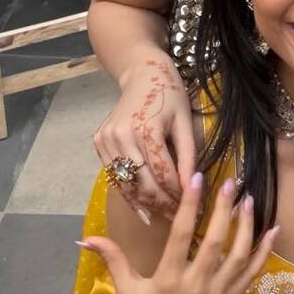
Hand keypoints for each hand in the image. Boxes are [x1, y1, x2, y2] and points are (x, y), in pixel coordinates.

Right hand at [80, 174, 276, 293]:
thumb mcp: (126, 292)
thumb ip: (112, 260)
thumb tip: (84, 238)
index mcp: (168, 279)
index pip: (180, 235)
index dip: (190, 206)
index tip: (197, 179)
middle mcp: (196, 284)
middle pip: (215, 242)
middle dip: (224, 210)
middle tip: (231, 182)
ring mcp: (217, 293)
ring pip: (239, 256)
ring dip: (247, 227)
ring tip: (250, 200)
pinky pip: (252, 273)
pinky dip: (265, 252)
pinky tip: (274, 230)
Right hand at [93, 53, 196, 220]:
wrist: (142, 74)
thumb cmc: (170, 95)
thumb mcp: (185, 122)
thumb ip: (187, 156)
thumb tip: (192, 187)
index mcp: (146, 128)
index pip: (163, 173)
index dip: (178, 195)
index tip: (194, 210)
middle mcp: (121, 136)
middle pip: (142, 182)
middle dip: (162, 204)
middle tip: (180, 218)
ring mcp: (106, 140)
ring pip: (126, 184)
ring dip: (145, 203)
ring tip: (164, 217)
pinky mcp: (99, 143)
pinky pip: (115, 177)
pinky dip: (130, 193)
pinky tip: (144, 207)